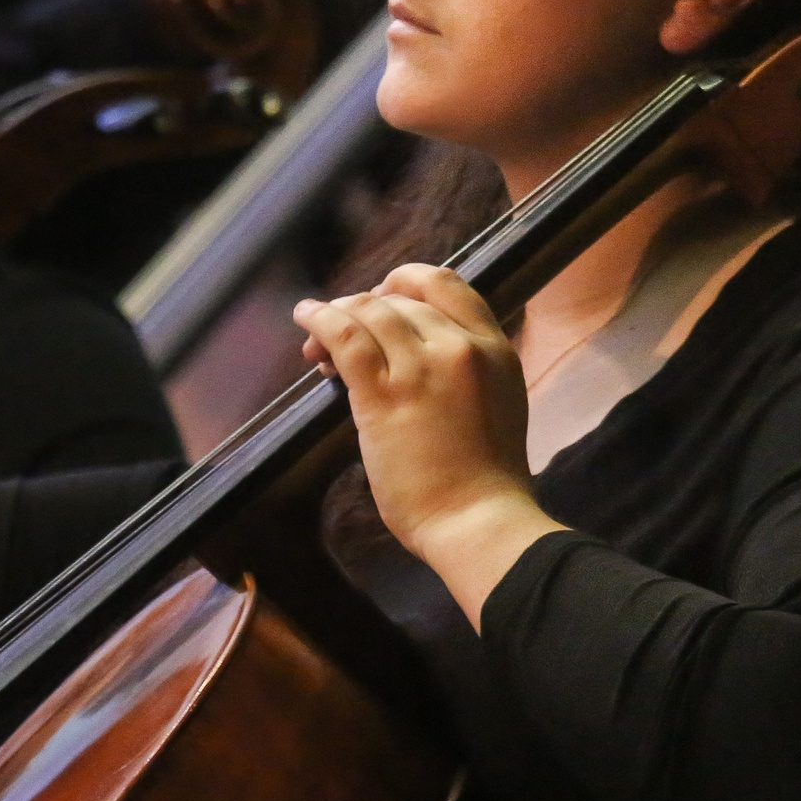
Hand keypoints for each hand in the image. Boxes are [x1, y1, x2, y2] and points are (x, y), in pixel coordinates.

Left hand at [294, 264, 560, 625]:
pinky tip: (305, 319)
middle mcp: (460, 347)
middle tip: (339, 334)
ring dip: (337, 313)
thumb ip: (466, 370)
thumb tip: (415, 353)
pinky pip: (344, 336)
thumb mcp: (495, 402)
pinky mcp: (384, 393)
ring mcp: (422, 367)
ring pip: (369, 311)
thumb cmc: (486, 479)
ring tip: (315, 337)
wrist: (477, 519)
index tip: (382, 298)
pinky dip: (319, 320)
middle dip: (363, 307)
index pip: (447, 284)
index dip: (406, 281)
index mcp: (494, 348)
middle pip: (400, 299)